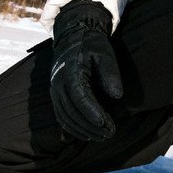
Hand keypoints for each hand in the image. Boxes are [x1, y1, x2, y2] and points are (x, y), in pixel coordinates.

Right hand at [50, 0, 122, 141]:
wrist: (73, 36)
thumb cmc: (92, 45)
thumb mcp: (104, 54)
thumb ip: (110, 73)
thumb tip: (117, 96)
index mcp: (70, 72)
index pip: (80, 97)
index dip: (91, 112)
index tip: (104, 123)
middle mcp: (59, 84)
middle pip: (72, 111)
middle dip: (90, 125)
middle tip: (109, 133)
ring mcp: (55, 91)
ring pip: (66, 117)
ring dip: (83, 130)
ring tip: (102, 136)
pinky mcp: (56, 96)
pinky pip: (61, 116)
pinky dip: (73, 128)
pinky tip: (87, 135)